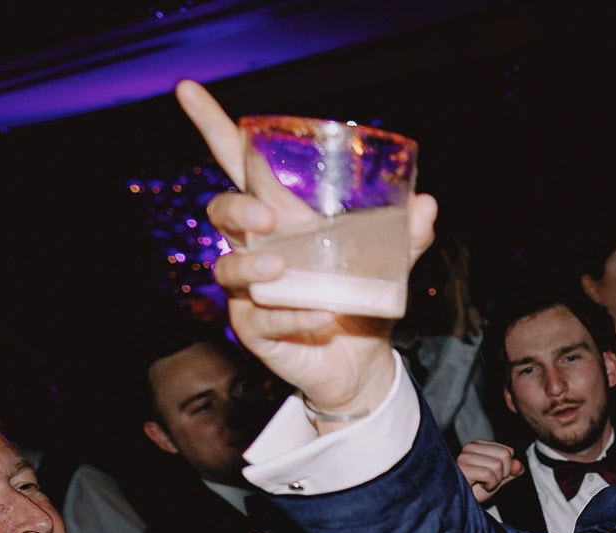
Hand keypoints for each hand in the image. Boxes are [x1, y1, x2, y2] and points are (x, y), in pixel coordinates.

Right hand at [176, 80, 438, 421]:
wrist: (362, 361)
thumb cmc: (361, 299)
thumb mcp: (389, 263)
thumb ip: (407, 235)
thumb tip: (426, 204)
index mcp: (281, 218)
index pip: (237, 166)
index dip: (212, 126)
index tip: (189, 89)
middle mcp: (257, 247)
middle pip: (221, 212)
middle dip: (236, 209)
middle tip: (267, 218)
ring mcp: (250, 289)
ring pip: (228, 267)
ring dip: (252, 264)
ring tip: (283, 269)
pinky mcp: (255, 329)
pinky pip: (263, 319)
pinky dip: (294, 315)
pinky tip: (323, 314)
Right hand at [457, 440, 521, 504]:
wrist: (458, 504)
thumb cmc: (473, 492)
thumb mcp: (497, 480)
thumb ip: (510, 471)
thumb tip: (519, 465)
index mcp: (478, 446)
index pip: (508, 451)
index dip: (507, 468)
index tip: (492, 476)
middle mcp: (470, 448)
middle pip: (505, 455)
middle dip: (502, 474)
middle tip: (487, 481)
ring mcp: (465, 456)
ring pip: (498, 465)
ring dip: (494, 481)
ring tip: (482, 484)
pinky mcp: (462, 467)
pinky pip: (489, 474)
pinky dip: (489, 485)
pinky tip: (478, 486)